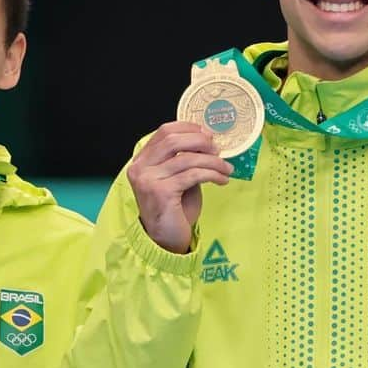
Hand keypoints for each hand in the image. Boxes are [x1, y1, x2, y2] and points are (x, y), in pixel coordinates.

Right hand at [125, 122, 233, 253]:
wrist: (166, 240)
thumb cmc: (174, 210)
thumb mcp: (178, 178)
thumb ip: (185, 160)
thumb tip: (208, 142)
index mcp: (142, 160)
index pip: (164, 132)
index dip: (188, 128)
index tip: (208, 133)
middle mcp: (140, 167)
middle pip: (173, 140)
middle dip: (201, 142)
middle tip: (218, 149)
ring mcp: (148, 179)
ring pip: (187, 159)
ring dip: (213, 161)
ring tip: (227, 169)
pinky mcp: (161, 192)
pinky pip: (193, 175)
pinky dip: (212, 174)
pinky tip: (222, 180)